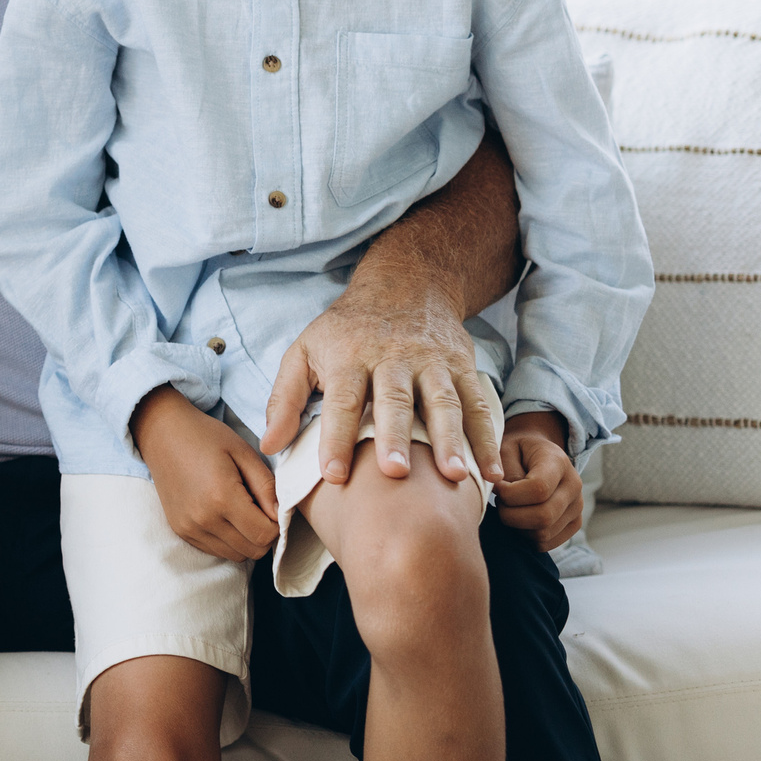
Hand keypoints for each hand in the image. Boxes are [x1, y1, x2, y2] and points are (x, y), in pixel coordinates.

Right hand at [133, 387, 280, 563]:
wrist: (162, 433)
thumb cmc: (206, 437)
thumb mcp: (244, 452)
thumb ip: (266, 486)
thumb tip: (281, 516)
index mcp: (222, 497)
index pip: (265, 535)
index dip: (277, 525)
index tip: (272, 506)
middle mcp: (203, 519)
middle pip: (253, 550)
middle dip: (264, 534)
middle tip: (260, 509)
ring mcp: (189, 528)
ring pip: (236, 555)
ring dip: (246, 540)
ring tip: (242, 512)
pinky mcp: (181, 531)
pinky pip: (216, 550)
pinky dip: (228, 540)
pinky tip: (225, 516)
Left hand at [260, 289, 503, 488]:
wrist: (406, 284)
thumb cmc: (346, 330)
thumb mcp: (305, 351)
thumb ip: (284, 399)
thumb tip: (269, 446)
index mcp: (350, 357)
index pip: (342, 400)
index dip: (337, 437)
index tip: (334, 475)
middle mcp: (392, 358)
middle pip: (394, 400)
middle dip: (395, 437)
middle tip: (394, 474)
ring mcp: (431, 362)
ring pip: (443, 402)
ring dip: (450, 440)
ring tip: (454, 476)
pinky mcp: (461, 367)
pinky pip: (478, 405)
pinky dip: (487, 439)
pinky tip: (491, 473)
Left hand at [494, 411, 582, 550]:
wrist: (539, 456)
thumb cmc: (517, 452)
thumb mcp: (506, 447)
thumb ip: (501, 466)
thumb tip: (500, 489)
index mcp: (559, 462)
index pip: (539, 489)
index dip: (510, 494)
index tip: (496, 488)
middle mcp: (574, 486)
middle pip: (543, 516)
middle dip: (511, 515)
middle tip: (500, 503)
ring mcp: (577, 508)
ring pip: (543, 533)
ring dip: (516, 526)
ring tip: (510, 508)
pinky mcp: (574, 524)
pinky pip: (546, 543)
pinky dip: (526, 536)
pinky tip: (520, 519)